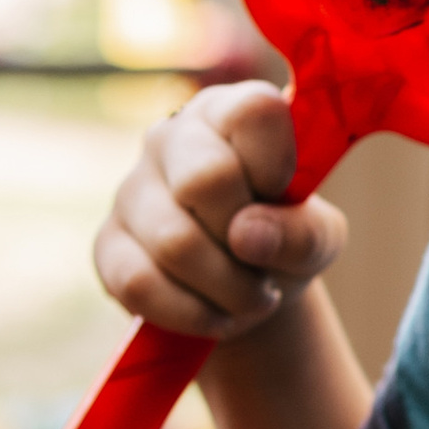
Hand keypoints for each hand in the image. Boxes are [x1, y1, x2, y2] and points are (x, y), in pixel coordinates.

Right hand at [94, 79, 345, 339]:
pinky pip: (140, 283)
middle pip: (205, 178)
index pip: (253, 112)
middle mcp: (171, 137)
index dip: (276, 165)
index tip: (284, 196)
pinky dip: (191, 313)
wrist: (243, 289)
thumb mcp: (320, 238)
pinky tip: (216, 316)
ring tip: (253, 299)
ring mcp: (131, 189)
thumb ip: (304, 232)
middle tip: (268, 266)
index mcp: (229, 114)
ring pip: (175, 242)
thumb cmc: (285, 239)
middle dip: (250, 241)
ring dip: (229, 289)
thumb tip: (246, 236)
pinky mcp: (108, 244)